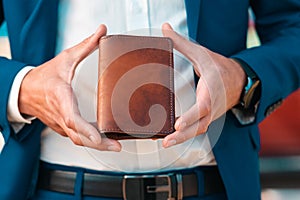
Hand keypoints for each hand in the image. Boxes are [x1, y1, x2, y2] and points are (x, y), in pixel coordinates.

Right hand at [19, 25, 120, 151]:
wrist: (25, 91)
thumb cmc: (44, 77)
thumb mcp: (65, 58)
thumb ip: (85, 46)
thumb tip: (102, 31)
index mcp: (60, 97)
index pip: (72, 117)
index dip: (85, 128)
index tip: (97, 136)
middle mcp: (60, 114)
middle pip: (78, 135)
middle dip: (97, 143)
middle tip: (116, 146)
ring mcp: (61, 124)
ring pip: (78, 140)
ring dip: (96, 145)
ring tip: (114, 145)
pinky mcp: (62, 128)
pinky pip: (77, 138)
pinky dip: (90, 141)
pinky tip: (104, 140)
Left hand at [162, 23, 245, 147]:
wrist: (239, 80)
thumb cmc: (218, 67)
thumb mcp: (201, 53)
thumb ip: (181, 43)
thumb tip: (164, 28)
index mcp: (211, 89)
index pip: (203, 106)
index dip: (192, 116)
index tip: (178, 123)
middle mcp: (212, 105)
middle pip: (199, 125)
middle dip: (183, 135)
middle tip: (166, 141)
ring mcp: (211, 114)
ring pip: (198, 130)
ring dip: (183, 138)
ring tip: (165, 143)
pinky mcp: (208, 118)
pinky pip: (198, 129)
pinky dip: (186, 135)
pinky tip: (171, 138)